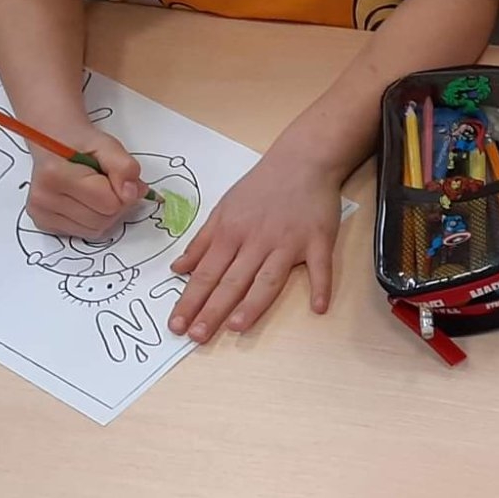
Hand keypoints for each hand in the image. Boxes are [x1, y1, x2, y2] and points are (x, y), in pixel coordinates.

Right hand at [25, 126, 142, 237]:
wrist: (52, 142)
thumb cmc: (78, 143)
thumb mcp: (107, 145)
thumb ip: (124, 168)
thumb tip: (132, 194)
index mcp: (55, 175)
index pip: (110, 204)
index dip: (122, 191)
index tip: (116, 177)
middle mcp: (43, 197)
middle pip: (103, 220)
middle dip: (115, 203)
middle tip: (106, 183)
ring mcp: (41, 213)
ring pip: (95, 230)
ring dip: (105, 213)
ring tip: (95, 190)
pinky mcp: (43, 223)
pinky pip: (84, 233)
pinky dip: (92, 220)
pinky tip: (84, 200)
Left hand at [169, 149, 342, 342]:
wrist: (302, 160)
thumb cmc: (261, 186)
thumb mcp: (223, 209)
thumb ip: (202, 241)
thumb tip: (179, 269)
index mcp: (231, 233)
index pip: (205, 273)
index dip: (190, 300)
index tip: (177, 325)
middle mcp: (257, 241)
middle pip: (231, 281)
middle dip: (212, 310)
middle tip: (196, 337)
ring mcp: (289, 242)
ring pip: (268, 278)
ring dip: (253, 303)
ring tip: (237, 327)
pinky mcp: (319, 240)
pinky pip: (320, 267)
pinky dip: (321, 286)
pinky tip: (318, 308)